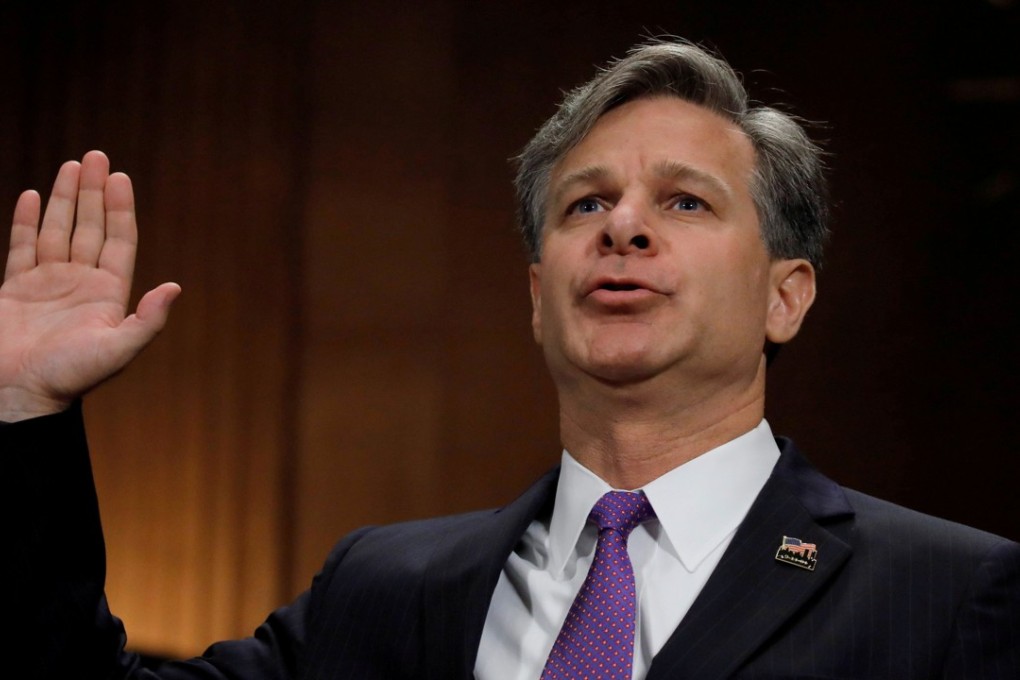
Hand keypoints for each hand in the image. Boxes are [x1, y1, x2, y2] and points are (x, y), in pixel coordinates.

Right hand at [0, 150, 179, 421]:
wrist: (17, 394)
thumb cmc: (69, 376)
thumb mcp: (118, 349)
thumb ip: (148, 320)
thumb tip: (176, 287)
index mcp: (108, 295)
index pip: (118, 241)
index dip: (120, 209)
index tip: (120, 177)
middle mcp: (80, 284)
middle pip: (90, 227)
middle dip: (92, 192)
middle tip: (96, 155)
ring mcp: (48, 284)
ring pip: (58, 230)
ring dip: (64, 198)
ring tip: (71, 165)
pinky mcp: (16, 289)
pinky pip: (22, 246)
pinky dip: (28, 220)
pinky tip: (35, 195)